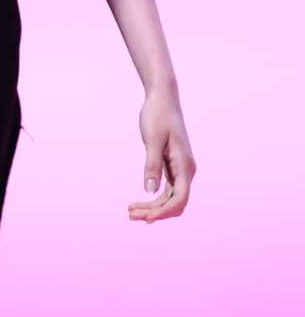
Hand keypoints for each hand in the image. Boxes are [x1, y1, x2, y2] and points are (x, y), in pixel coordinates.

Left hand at [128, 84, 196, 223]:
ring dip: (153, 207)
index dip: (164, 212)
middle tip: (130, 214)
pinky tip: (139, 201)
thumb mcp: (152, 139)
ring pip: (170, 198)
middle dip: (155, 212)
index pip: (179, 198)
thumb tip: (150, 190)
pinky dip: (154, 198)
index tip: (146, 219)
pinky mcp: (173, 166)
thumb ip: (152, 164)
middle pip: (175, 202)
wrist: (162, 97)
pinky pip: (166, 189)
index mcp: (185, 165)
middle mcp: (186, 170)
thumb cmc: (158, 114)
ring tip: (130, 211)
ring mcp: (180, 169)